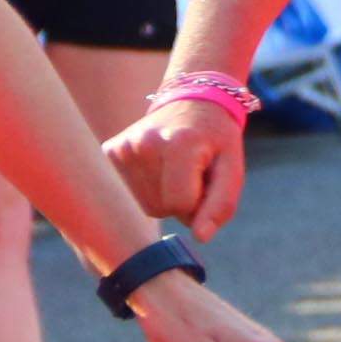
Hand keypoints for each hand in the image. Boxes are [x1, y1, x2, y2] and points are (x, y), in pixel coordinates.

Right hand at [108, 97, 250, 237]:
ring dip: (162, 196)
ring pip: (142, 205)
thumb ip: (220, 204)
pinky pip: (126, 194)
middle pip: (160, 208)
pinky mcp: (108, 152)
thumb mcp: (232, 169)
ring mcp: (121, 147)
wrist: (192, 104)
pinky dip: (144, 189)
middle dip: (179, 200)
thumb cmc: (216, 141)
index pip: (181, 204)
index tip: (204, 179)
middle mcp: (144, 143)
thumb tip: (200, 238)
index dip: (198, 202)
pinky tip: (155, 168)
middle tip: (189, 173)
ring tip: (173, 169)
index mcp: (179, 144)